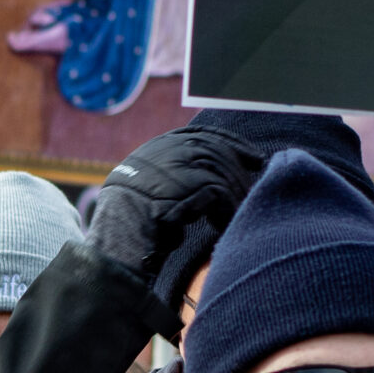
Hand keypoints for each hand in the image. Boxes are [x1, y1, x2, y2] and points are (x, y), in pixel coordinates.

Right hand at [82, 126, 265, 318]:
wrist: (118, 237)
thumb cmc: (129, 225)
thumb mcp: (148, 192)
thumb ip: (173, 178)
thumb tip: (208, 181)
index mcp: (157, 147)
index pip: (203, 135)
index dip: (233, 144)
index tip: (254, 157)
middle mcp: (167, 149)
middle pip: (217, 151)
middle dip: (241, 170)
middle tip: (255, 188)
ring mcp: (177, 164)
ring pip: (222, 172)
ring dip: (235, 194)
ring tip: (240, 213)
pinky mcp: (188, 184)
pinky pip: (220, 194)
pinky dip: (226, 211)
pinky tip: (223, 225)